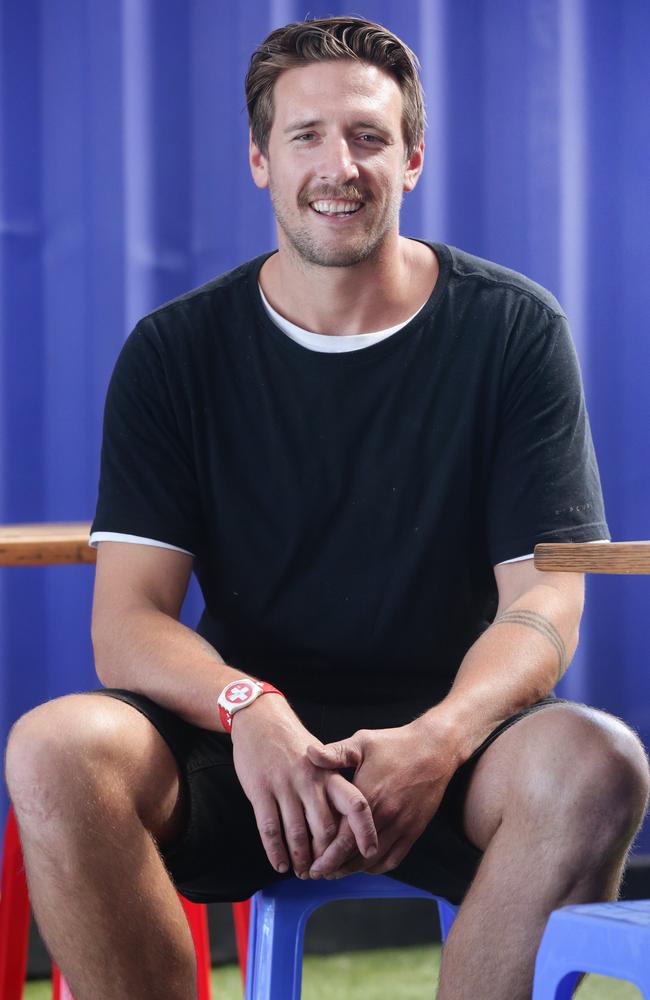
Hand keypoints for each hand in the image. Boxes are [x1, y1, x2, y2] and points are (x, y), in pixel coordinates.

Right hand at [231, 695, 377, 877]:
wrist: (261, 720)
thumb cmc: (295, 746)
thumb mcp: (323, 761)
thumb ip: (336, 790)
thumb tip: (350, 826)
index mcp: (330, 774)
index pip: (356, 804)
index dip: (365, 831)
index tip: (369, 853)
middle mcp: (310, 781)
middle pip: (325, 829)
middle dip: (327, 857)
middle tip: (325, 872)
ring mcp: (284, 786)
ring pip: (297, 834)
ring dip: (301, 860)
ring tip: (303, 872)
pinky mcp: (260, 790)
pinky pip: (270, 829)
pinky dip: (276, 852)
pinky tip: (280, 865)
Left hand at [306, 718, 458, 877]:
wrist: (434, 749)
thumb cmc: (394, 744)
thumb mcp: (362, 742)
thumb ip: (335, 753)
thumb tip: (309, 754)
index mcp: (368, 796)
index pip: (343, 838)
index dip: (326, 856)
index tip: (312, 866)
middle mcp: (385, 815)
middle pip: (356, 855)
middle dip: (336, 868)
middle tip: (319, 873)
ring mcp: (402, 825)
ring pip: (374, 860)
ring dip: (354, 870)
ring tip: (337, 872)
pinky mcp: (414, 829)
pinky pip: (394, 858)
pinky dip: (377, 867)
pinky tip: (364, 865)